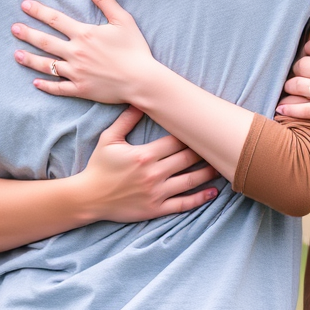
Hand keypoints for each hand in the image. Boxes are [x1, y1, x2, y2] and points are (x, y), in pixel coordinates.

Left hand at [11, 0, 158, 103]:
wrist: (141, 80)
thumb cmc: (135, 49)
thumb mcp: (123, 20)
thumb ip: (104, 0)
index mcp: (84, 34)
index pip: (56, 19)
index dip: (39, 11)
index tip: (25, 5)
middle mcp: (75, 53)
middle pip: (46, 42)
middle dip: (28, 34)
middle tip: (14, 29)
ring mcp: (76, 72)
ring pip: (47, 65)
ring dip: (30, 59)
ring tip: (16, 54)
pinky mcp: (80, 89)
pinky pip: (58, 87)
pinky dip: (46, 85)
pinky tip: (35, 82)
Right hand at [74, 107, 219, 221]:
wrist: (88, 197)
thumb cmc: (99, 166)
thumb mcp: (109, 139)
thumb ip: (126, 120)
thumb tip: (140, 101)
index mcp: (144, 154)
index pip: (176, 141)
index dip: (191, 135)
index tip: (203, 129)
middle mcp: (153, 173)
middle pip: (187, 159)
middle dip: (204, 151)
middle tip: (218, 145)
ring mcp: (156, 193)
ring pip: (190, 181)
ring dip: (208, 173)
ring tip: (221, 166)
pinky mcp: (156, 208)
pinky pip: (183, 204)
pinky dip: (200, 198)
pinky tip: (213, 192)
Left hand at [276, 16, 309, 131]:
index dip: (307, 50)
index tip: (309, 57)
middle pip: (301, 65)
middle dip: (297, 68)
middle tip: (300, 73)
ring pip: (298, 85)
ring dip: (290, 86)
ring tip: (290, 88)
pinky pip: (304, 110)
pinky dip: (290, 108)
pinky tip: (280, 107)